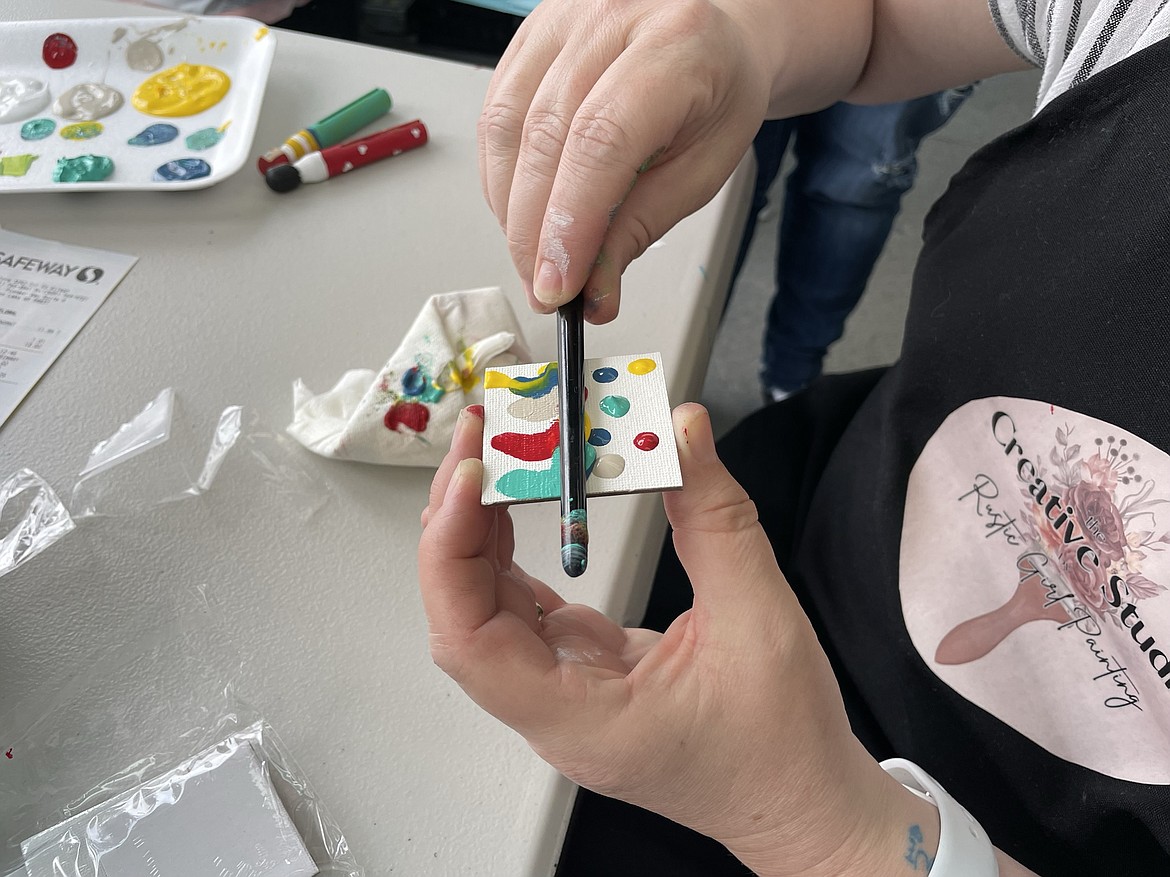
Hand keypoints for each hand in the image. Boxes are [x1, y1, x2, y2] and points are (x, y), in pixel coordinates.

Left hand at [418, 403, 934, 875]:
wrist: (801, 804)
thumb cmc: (781, 746)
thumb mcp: (759, 619)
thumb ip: (715, 519)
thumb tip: (683, 431)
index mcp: (578, 719)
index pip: (468, 636)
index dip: (452, 549)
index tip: (471, 475)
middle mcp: (553, 710)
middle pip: (464, 611)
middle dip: (459, 517)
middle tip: (482, 437)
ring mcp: (563, 692)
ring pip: (487, 607)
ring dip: (480, 529)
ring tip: (497, 456)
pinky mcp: (583, 673)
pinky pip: (525, 610)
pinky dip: (513, 551)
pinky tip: (523, 506)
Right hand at [478, 0, 773, 323]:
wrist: (713, 39)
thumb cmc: (717, 93)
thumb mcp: (704, 168)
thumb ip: (644, 226)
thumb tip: (594, 289)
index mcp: (676, 45)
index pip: (601, 142)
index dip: (569, 224)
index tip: (560, 284)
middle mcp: (612, 15)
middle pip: (545, 137)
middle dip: (534, 232)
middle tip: (547, 289)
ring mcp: (563, 18)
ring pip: (506, 127)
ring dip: (511, 211)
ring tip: (535, 258)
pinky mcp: (529, 34)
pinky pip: (495, 115)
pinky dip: (501, 178)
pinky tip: (523, 212)